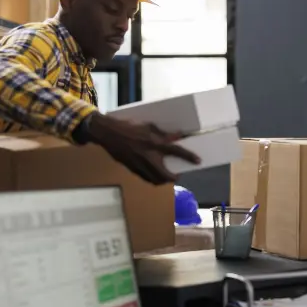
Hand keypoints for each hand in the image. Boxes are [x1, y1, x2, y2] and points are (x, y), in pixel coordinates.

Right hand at [85, 113, 200, 184]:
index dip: (188, 157)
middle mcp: (148, 156)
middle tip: (177, 175)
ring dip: (163, 180)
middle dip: (173, 178)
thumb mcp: (149, 126)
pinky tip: (153, 174)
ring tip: (166, 176)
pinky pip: (145, 178)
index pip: (176, 151)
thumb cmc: (129, 126)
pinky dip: (151, 178)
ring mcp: (139, 165)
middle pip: (165, 175)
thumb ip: (163, 134)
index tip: (198, 161)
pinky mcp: (132, 169)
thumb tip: (177, 137)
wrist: (108, 133)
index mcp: (154, 143)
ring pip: (155, 180)